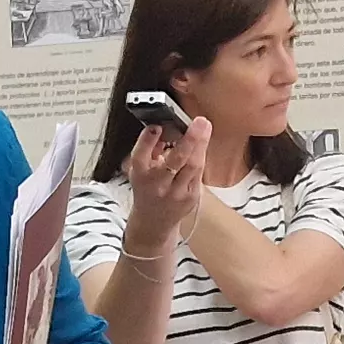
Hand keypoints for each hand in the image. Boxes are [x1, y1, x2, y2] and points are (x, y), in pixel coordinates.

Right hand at [124, 116, 209, 236]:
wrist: (154, 221)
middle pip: (175, 161)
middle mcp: (157, 185)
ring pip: (193, 166)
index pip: (141, 156)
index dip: (147, 140)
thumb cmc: (147, 189)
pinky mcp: (191, 198)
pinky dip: (201, 155)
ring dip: (201, 144)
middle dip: (189, 140)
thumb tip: (166, 126)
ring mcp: (176, 193)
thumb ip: (150, 148)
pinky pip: (199, 172)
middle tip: (200, 122)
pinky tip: (202, 143)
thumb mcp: (139, 169)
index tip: (156, 126)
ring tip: (205, 127)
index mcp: (140, 175)